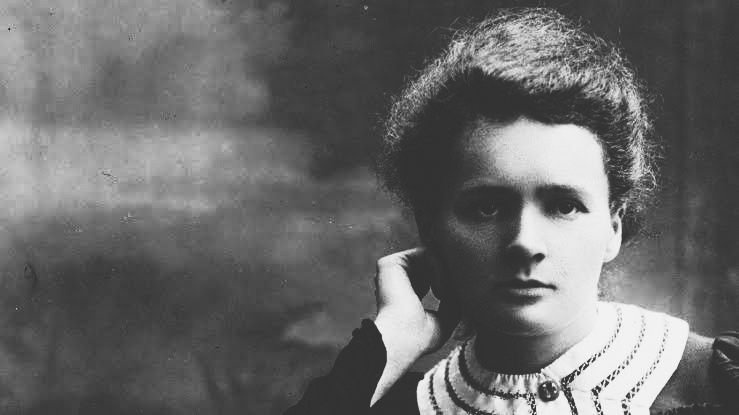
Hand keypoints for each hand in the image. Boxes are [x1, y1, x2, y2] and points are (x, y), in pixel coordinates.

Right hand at [370, 248, 459, 403]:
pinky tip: (440, 290)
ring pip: (431, 258)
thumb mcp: (445, 319)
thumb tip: (464, 289)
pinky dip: (439, 269)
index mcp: (404, 294)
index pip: (431, 278)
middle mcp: (395, 281)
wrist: (404, 339)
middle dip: (449, 277)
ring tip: (446, 297)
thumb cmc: (421, 338)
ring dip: (446, 275)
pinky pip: (424, 253)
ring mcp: (391, 271)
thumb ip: (453, 301)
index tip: (456, 302)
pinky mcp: (390, 264)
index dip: (448, 284)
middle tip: (454, 297)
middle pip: (432, 264)